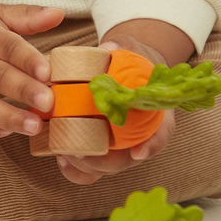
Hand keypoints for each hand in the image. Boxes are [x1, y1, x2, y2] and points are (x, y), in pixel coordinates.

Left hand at [56, 35, 175, 184]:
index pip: (160, 135)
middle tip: (81, 153)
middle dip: (103, 161)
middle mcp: (139, 138)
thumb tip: (108, 49)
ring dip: (84, 166)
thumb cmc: (130, 64)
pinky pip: (89, 171)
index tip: (138, 152)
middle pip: (125, 160)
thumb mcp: (130, 51)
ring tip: (63, 153)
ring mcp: (118, 149)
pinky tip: (60, 158)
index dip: (152, 146)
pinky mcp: (99, 152)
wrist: (127, 72)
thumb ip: (120, 50)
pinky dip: (75, 171)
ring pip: (105, 169)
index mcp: (155, 116)